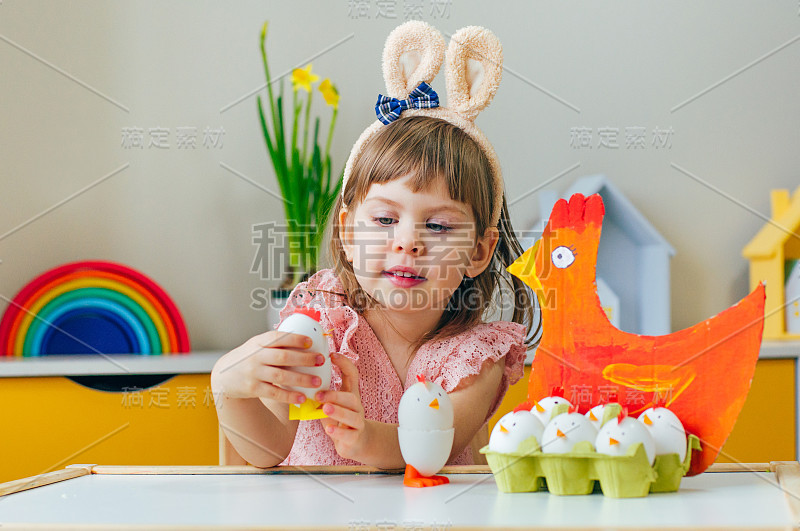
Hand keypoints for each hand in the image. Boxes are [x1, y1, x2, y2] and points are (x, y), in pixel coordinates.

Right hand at [210, 330, 325, 404]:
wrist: (225, 376)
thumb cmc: (249, 358)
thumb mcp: (257, 345)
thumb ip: (276, 343)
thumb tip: (306, 340)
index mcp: (258, 342)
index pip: (277, 338)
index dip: (294, 339)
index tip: (310, 342)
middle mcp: (255, 357)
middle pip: (282, 357)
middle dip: (304, 359)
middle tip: (320, 360)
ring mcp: (253, 373)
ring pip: (280, 377)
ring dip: (301, 379)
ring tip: (316, 382)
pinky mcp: (253, 389)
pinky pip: (274, 393)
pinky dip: (289, 396)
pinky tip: (302, 398)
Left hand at [317, 353, 367, 460]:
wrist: (356, 442)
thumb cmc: (338, 419)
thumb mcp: (330, 404)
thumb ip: (320, 394)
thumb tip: (298, 379)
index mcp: (350, 394)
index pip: (352, 375)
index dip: (344, 363)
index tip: (332, 355)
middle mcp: (357, 407)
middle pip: (352, 398)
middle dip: (335, 395)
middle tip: (318, 395)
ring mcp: (358, 423)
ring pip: (353, 416)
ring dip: (338, 412)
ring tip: (324, 409)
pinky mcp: (355, 438)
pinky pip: (350, 435)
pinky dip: (339, 432)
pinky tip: (329, 430)